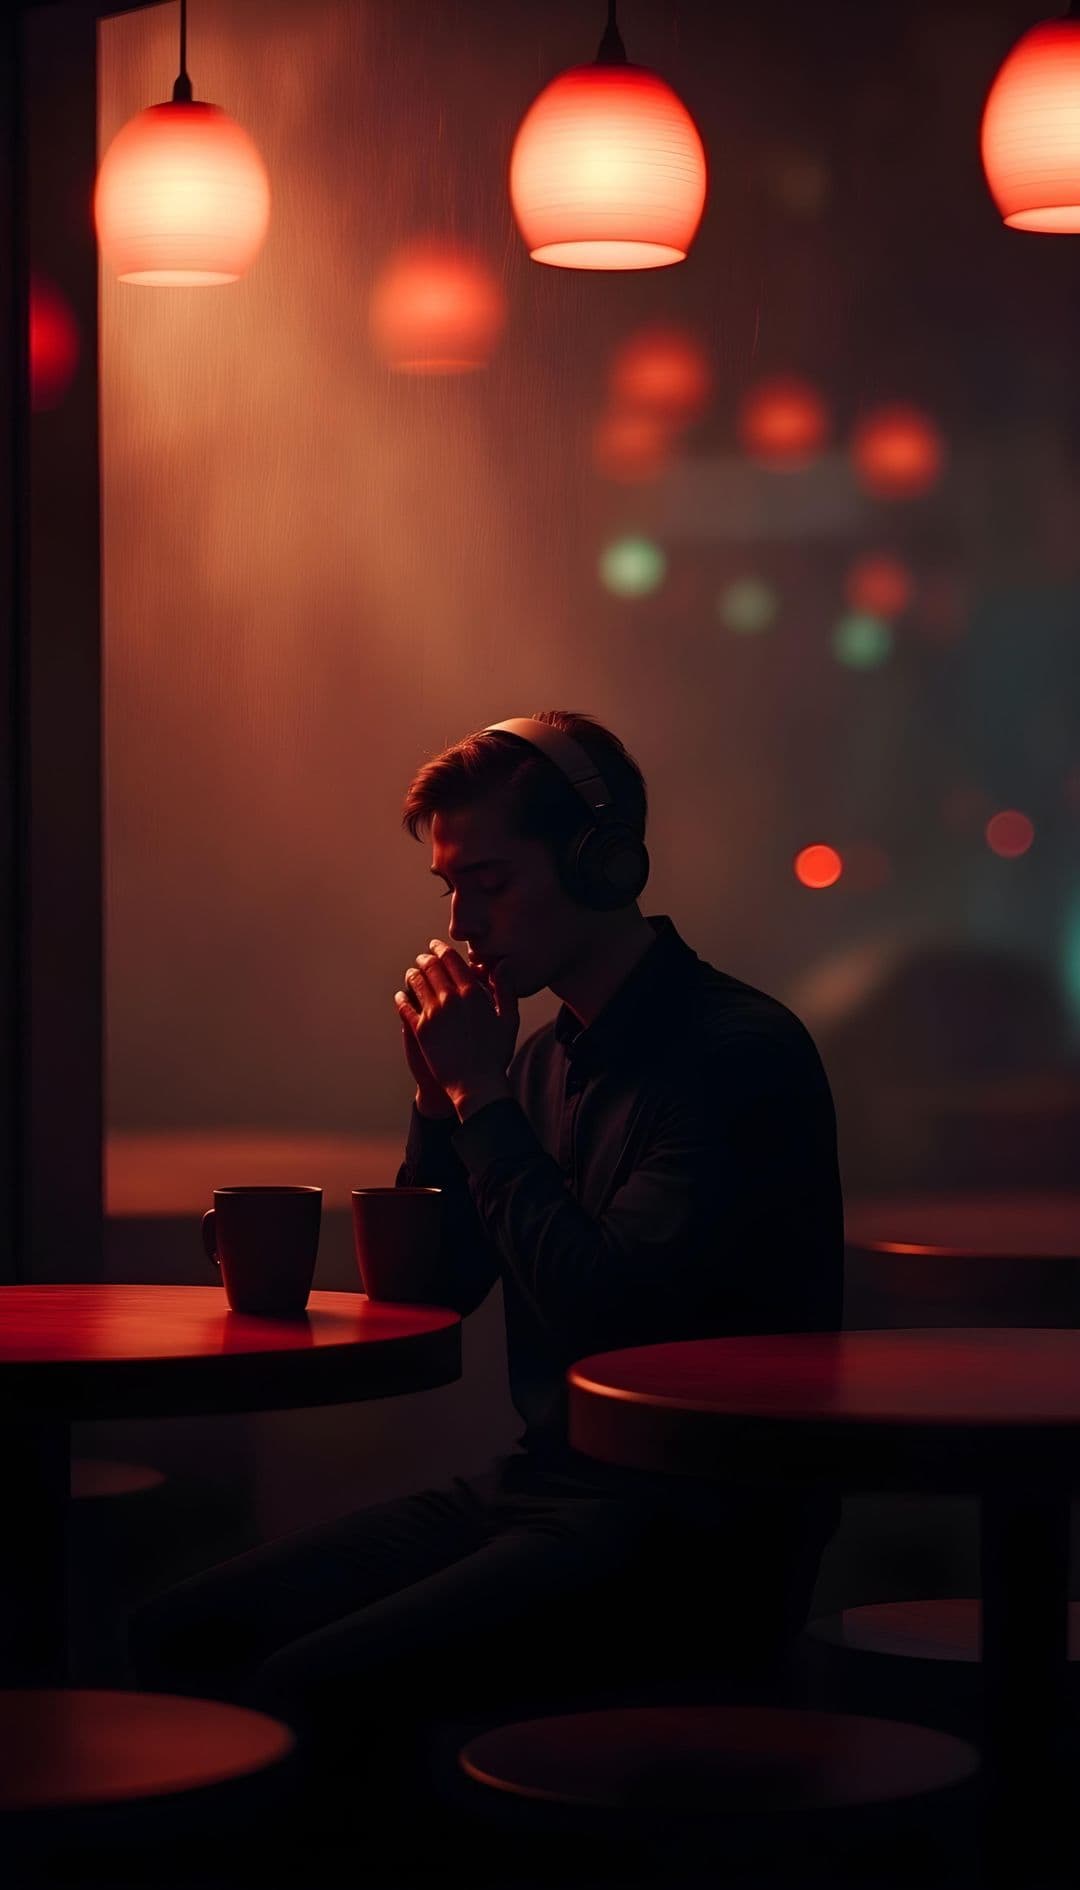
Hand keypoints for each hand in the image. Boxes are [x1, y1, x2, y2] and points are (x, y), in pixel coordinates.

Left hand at [393, 939, 518, 1112]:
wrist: (475, 1083)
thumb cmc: (496, 1054)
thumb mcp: (509, 1020)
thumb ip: (506, 990)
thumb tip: (501, 967)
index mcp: (472, 992)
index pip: (452, 961)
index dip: (442, 950)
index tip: (437, 946)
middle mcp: (450, 998)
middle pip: (432, 968)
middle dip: (425, 959)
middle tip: (423, 957)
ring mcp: (432, 1013)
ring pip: (417, 983)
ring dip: (413, 974)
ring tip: (412, 973)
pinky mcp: (419, 1030)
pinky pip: (405, 1007)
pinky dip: (401, 998)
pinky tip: (400, 996)